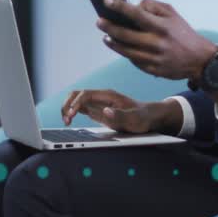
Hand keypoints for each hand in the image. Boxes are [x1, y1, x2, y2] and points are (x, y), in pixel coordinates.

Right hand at [61, 89, 176, 133]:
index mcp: (108, 96)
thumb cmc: (144, 116)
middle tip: (66, 119)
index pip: (85, 95)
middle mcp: (101, 98)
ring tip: (67, 121)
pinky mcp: (97, 111)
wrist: (150, 116)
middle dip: (67, 105)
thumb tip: (105, 111)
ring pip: (75, 101)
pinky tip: (71, 121)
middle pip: (76, 94)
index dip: (75, 104)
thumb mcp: (135, 119)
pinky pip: (80, 108)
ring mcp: (98, 104)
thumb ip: (120, 116)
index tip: (72, 115)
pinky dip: (72, 113)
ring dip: (67, 109)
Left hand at [96, 0, 217, 79]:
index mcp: (162, 26)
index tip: (106, 1)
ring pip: (126, 51)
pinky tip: (119, 47)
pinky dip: (125, 53)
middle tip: (99, 21)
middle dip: (109, 27)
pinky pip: (134, 61)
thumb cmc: (183, 33)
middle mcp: (157, 43)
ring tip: (106, 36)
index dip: (120, 7)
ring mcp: (154, 59)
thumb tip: (133, 5)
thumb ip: (153, 7)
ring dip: (113, 43)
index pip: (137, 14)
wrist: (200, 60)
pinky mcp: (153, 70)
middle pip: (126, 35)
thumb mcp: (172, 14)